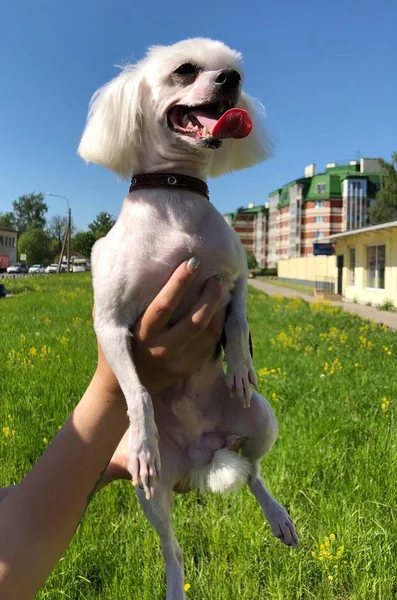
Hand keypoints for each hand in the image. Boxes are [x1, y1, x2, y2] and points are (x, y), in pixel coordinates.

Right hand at [95, 258, 225, 397]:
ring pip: (208, 334)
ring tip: (222, 291)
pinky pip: (210, 345)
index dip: (180, 283)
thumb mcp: (109, 323)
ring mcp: (178, 362)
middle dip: (210, 297)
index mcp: (141, 334)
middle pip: (194, 322)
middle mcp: (161, 349)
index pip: (164, 305)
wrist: (119, 388)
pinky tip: (220, 310)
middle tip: (217, 277)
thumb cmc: (113, 346)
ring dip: (219, 310)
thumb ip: (118, 300)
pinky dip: (219, 325)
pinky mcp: (188, 369)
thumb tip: (124, 267)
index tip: (193, 263)